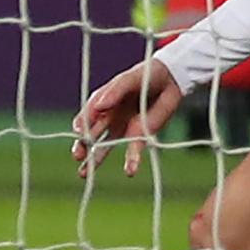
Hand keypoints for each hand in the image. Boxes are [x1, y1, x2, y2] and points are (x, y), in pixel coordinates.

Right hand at [71, 58, 183, 176]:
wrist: (171, 78)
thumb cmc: (145, 75)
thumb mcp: (129, 80)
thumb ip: (114, 92)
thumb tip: (100, 106)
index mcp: (101, 102)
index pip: (86, 116)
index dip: (81, 124)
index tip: (78, 132)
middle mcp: (108, 117)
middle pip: (91, 134)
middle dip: (82, 146)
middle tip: (78, 156)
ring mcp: (123, 127)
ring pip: (105, 146)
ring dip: (96, 160)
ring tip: (83, 174)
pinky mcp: (141, 135)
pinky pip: (133, 149)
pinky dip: (131, 160)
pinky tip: (130, 171)